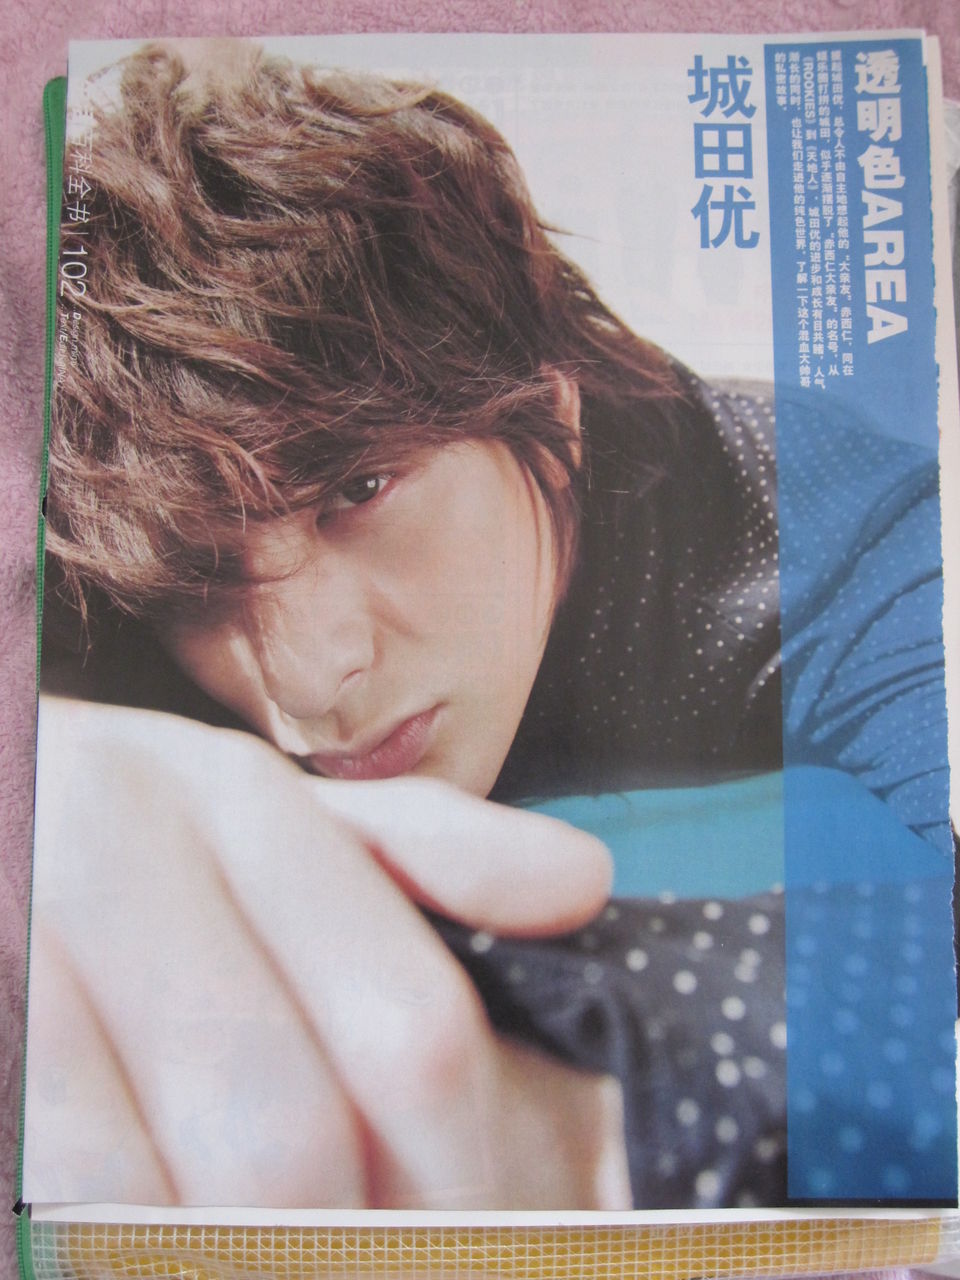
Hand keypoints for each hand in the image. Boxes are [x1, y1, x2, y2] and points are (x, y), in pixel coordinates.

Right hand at [25, 696, 629, 1209]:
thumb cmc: (133, 827)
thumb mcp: (270, 808)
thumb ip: (426, 847)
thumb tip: (580, 882)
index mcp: (230, 801)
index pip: (406, 1029)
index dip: (464, 1180)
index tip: (491, 1242)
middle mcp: (116, 854)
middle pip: (288, 1137)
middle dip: (359, 1251)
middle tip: (396, 1263)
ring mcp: (20, 944)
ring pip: (161, 1196)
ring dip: (242, 1258)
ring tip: (290, 1255)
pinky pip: (62, 1196)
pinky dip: (132, 1243)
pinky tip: (167, 1239)